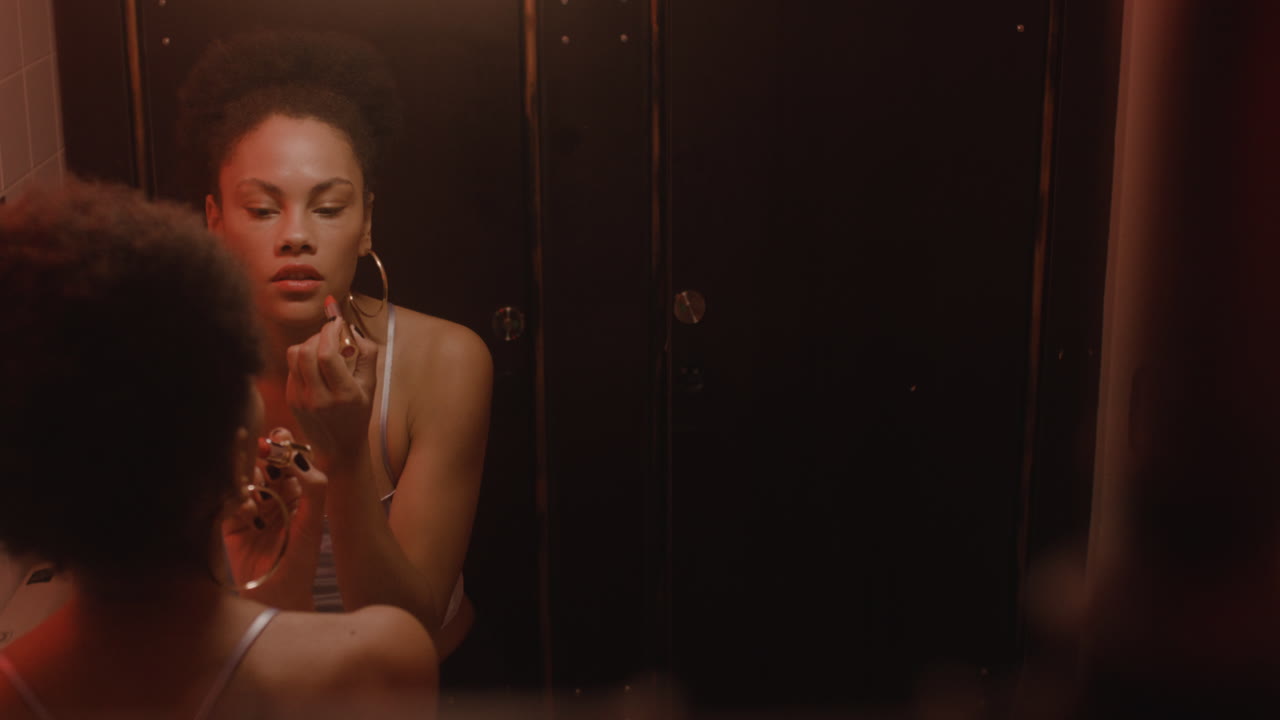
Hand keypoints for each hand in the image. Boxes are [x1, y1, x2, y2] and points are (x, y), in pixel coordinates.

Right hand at [222, 432, 326, 590]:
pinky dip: (235, 499)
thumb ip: (313, 485)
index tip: (278, 439)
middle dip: (260, 455)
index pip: (287, 458)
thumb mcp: (312, 520)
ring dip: (246, 475)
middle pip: (261, 463)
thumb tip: (299, 454)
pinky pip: (227, 499)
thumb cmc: (300, 559)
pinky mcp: (228, 522)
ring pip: (242, 477)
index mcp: (295, 490)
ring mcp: (249, 507)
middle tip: (258, 450)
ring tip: (253, 484)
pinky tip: (247, 512)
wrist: (276, 595)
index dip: (282, 446)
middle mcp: (272, 495)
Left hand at [285, 303, 379, 460]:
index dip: (330, 332)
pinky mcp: (290, 399)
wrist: (339, 448)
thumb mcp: (371, 386)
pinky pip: (291, 367)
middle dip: (318, 336)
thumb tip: (353, 330)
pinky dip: (302, 359)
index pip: (327, 354)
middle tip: (329, 336)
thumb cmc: (358, 415)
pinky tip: (314, 365)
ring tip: (320, 348)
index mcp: (343, 394)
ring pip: (294, 356)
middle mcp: (319, 398)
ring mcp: (301, 399)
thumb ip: (367, 355)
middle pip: (306, 352)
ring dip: (307, 344)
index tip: (337, 323)